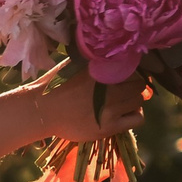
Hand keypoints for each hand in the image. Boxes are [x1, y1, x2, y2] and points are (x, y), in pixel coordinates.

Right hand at [27, 62, 150, 144]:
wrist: (42, 111)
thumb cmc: (54, 87)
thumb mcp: (72, 66)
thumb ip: (91, 61)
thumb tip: (106, 55)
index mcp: (101, 72)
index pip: (131, 68)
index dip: (130, 71)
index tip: (126, 75)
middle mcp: (110, 89)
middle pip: (139, 85)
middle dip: (134, 85)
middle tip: (126, 88)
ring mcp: (111, 109)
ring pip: (139, 101)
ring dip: (135, 99)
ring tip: (124, 101)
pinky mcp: (110, 126)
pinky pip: (137, 118)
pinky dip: (135, 114)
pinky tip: (125, 113)